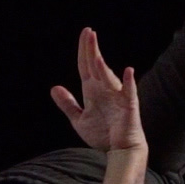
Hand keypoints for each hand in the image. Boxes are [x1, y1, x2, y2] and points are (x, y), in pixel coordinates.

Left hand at [49, 27, 144, 154]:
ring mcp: (118, 97)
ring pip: (109, 78)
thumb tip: (54, 88)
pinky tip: (128, 71)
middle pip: (96, 67)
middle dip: (92, 50)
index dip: (83, 51)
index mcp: (93, 91)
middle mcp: (105, 90)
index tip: (85, 33)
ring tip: (95, 56)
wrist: (120, 151)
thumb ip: (68, 104)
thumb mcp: (79, 120)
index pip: (85, 66)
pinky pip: (129, 92)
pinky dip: (129, 82)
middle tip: (89, 32)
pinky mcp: (129, 107)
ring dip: (102, 67)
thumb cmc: (103, 134)